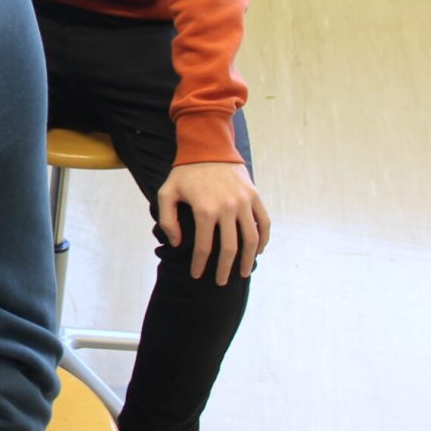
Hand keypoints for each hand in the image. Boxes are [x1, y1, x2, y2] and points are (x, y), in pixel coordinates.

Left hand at [157, 162, 269, 286]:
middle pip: (229, 248)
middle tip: (220, 282)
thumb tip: (177, 243)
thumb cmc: (184, 173)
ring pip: (251, 239)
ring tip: (242, 273)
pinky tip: (257, 252)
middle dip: (224, 269)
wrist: (208, 148)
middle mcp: (227, 208)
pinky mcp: (255, 197)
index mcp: (204, 210)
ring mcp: (244, 203)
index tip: (196, 275)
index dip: (200, 264)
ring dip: (247, 260)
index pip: (203, 247)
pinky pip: (264, 223)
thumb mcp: (166, 193)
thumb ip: (167, 220)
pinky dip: (263, 240)